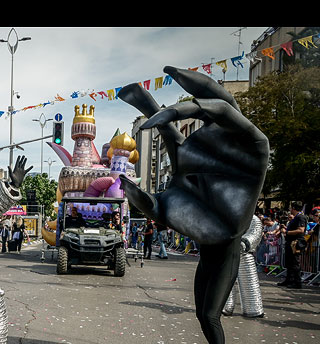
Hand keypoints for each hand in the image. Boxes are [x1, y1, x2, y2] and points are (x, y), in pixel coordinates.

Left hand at [8, 155, 31, 188]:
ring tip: (26, 158)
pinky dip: (30, 168)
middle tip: (23, 155)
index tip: (19, 156)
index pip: (17, 163)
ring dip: (24, 161)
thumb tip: (8, 166)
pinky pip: (27, 170)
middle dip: (22, 159)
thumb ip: (10, 170)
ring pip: (23, 165)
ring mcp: (21, 171)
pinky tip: (32, 166)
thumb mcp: (11, 175)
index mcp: (15, 169)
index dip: (18, 159)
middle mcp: (18, 169)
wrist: (16, 184)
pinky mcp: (24, 173)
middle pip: (20, 163)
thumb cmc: (13, 180)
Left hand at [117, 66, 268, 244]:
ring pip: (220, 105)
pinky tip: (204, 110)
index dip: (148, 102)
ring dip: (198, 99)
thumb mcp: (158, 208)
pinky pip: (241, 123)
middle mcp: (208, 141)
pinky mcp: (253, 149)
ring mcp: (230, 143)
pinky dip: (223, 114)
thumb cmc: (190, 221)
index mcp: (186, 150)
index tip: (126, 91)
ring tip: (174, 107)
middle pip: (197, 101)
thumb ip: (140, 198)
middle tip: (165, 71)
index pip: (168, 120)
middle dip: (186, 81)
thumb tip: (122, 180)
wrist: (216, 239)